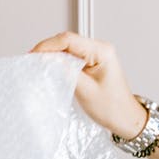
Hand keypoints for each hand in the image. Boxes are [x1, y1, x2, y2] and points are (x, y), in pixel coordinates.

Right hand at [29, 32, 145, 138]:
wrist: (126, 118)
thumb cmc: (112, 108)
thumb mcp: (85, 90)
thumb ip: (65, 72)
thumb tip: (46, 59)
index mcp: (103, 51)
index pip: (68, 40)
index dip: (47, 45)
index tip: (32, 55)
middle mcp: (100, 49)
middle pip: (66, 41)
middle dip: (47, 49)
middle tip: (32, 61)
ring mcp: (96, 55)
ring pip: (67, 48)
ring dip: (52, 55)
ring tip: (38, 65)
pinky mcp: (92, 62)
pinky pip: (72, 56)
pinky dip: (59, 61)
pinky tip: (51, 69)